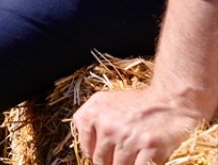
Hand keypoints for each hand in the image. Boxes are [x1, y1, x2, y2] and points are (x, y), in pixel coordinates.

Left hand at [73, 87, 206, 164]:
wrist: (171, 100)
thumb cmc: (138, 102)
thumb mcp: (104, 101)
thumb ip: (88, 120)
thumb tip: (86, 149)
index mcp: (94, 114)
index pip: (87, 148)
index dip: (95, 156)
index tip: (104, 157)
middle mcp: (108, 126)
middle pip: (101, 160)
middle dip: (109, 163)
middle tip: (120, 157)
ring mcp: (129, 137)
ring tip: (133, 156)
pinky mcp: (150, 146)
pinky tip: (144, 159)